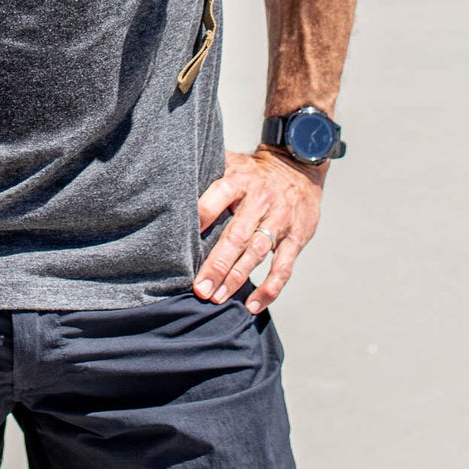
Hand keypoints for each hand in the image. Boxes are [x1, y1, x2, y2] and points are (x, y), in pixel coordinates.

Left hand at [194, 146, 323, 312]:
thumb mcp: (232, 163)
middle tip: (199, 287)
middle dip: (217, 263)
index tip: (181, 240)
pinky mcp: (297, 238)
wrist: (298, 168)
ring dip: (236, 278)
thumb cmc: (253, 172)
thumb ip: (207, 172)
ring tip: (217, 298)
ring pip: (257, 253)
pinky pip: (283, 268)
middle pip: (237, 234)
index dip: (202, 217)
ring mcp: (281, 220)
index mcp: (240, 180)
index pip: (218, 196)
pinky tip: (251, 306)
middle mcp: (261, 200)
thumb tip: (170, 180)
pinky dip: (268, 289)